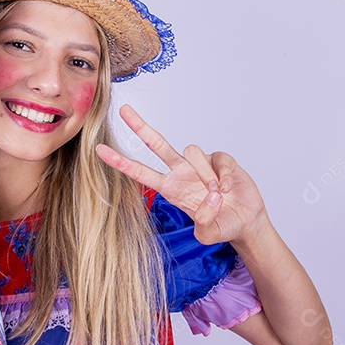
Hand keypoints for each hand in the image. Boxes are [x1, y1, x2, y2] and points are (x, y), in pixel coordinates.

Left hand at [96, 105, 267, 244]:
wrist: (245, 220)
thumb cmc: (221, 224)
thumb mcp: (209, 234)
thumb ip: (205, 227)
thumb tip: (208, 207)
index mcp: (170, 188)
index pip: (140, 172)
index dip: (120, 162)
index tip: (99, 151)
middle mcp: (181, 171)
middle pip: (156, 144)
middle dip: (139, 127)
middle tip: (123, 111)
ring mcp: (200, 163)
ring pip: (192, 151)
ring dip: (205, 174)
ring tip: (217, 195)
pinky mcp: (220, 159)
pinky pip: (218, 160)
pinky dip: (224, 176)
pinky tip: (228, 189)